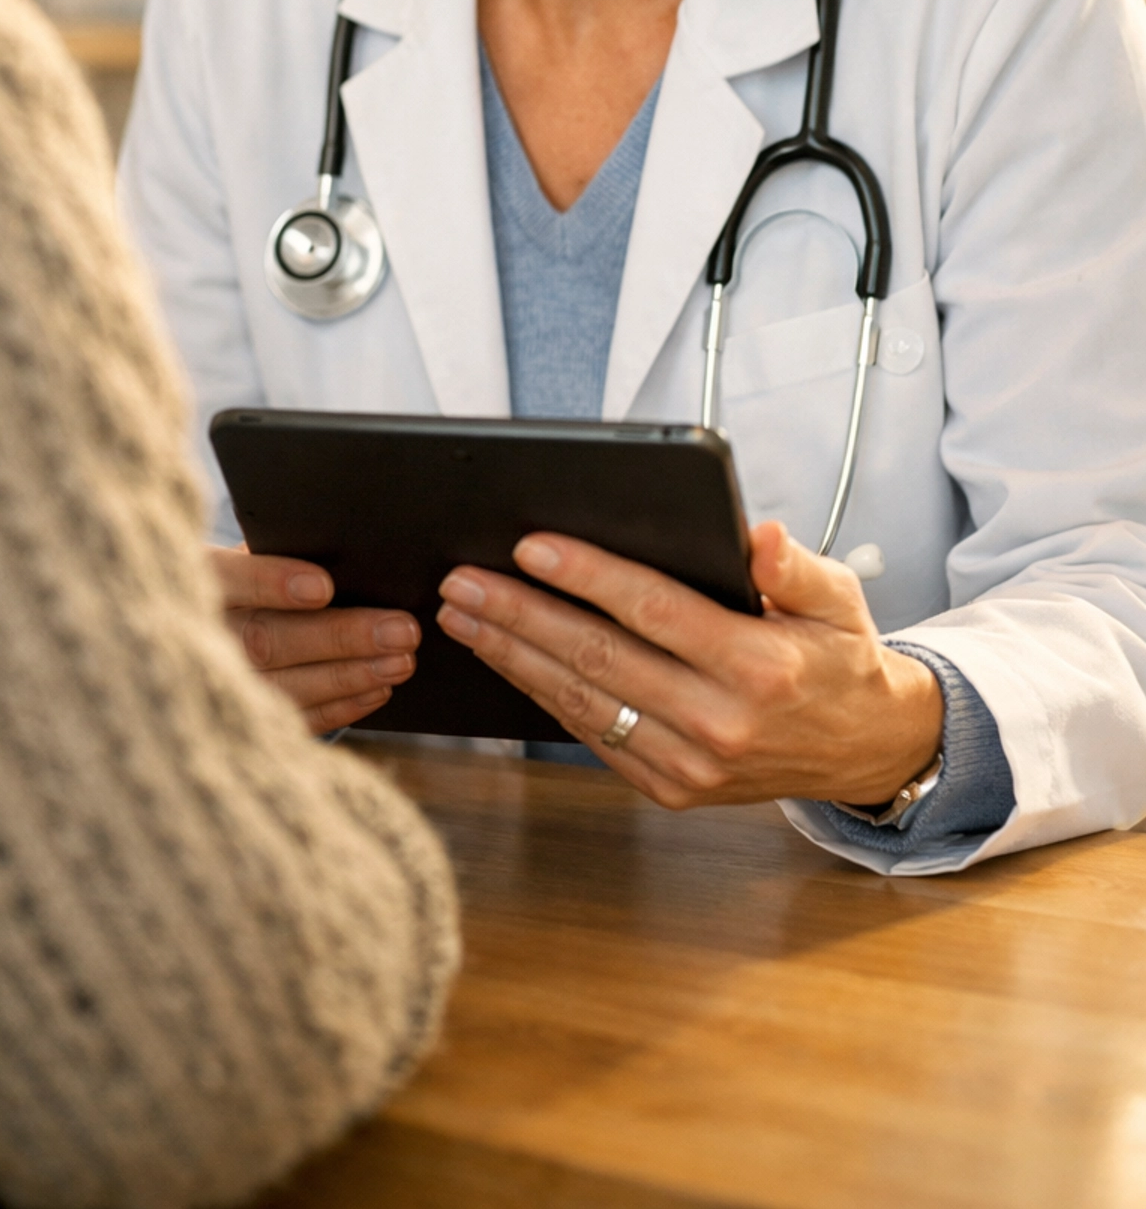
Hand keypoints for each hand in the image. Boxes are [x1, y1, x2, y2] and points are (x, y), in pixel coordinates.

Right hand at [212, 546, 420, 734]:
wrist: (198, 631)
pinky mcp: (242, 721)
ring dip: (350, 675)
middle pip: (267, 642)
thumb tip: (346, 552)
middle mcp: (202, 637)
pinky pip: (292, 720)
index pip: (229, 579)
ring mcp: (219, 684)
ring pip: (285, 687)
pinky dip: (339, 705)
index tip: (324, 586)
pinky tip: (376, 688)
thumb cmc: (245, 579)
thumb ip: (281, 552)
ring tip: (401, 661)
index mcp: (198, 580)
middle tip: (400, 629)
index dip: (271, 583)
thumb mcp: (248, 554)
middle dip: (340, 637)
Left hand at [436, 521, 943, 809]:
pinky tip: (507, 661)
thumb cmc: (839, 658)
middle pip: (599, 656)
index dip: (587, 575)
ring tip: (463, 616)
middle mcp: (722, 723)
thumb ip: (794, 565)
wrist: (864, 750)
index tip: (530, 544)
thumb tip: (758, 535)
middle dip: (521, 614)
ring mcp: (693, 765)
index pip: (653, 610)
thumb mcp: (838, 597)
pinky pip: (594, 736)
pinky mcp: (673, 789)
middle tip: (462, 580)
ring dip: (513, 656)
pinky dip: (543, 697)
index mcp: (759, 666)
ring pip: (582, 701)